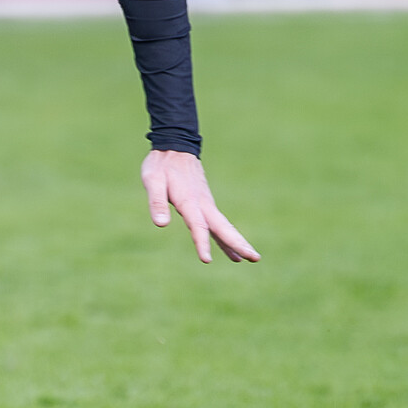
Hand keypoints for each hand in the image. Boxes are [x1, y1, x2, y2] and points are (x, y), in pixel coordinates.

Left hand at [141, 149, 258, 262]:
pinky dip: (226, 237)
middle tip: (254, 258)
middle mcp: (202, 204)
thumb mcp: (153, 181)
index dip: (201, 243)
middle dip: (238, 244)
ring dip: (237, 242)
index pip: (197, 226)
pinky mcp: (206, 204)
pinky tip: (232, 251)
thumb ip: (156, 202)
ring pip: (224, 226)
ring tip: (251, 259)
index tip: (206, 260)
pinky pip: (218, 224)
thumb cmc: (161, 165)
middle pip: (222, 227)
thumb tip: (160, 224)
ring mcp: (206, 204)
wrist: (175, 146)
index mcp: (189, 201)